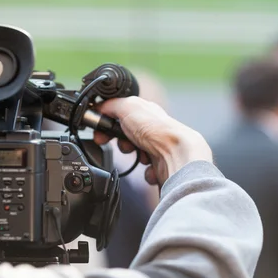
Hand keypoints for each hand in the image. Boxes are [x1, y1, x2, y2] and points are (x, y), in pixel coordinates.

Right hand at [94, 97, 212, 185]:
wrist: (178, 154)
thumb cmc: (157, 130)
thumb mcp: (127, 106)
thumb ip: (111, 105)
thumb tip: (99, 107)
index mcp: (147, 113)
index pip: (122, 117)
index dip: (109, 126)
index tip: (100, 134)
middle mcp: (155, 130)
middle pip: (128, 138)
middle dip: (122, 144)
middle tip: (126, 146)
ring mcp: (160, 148)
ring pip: (136, 156)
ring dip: (135, 158)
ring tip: (143, 156)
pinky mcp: (164, 166)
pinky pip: (147, 172)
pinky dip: (146, 172)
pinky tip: (153, 167)